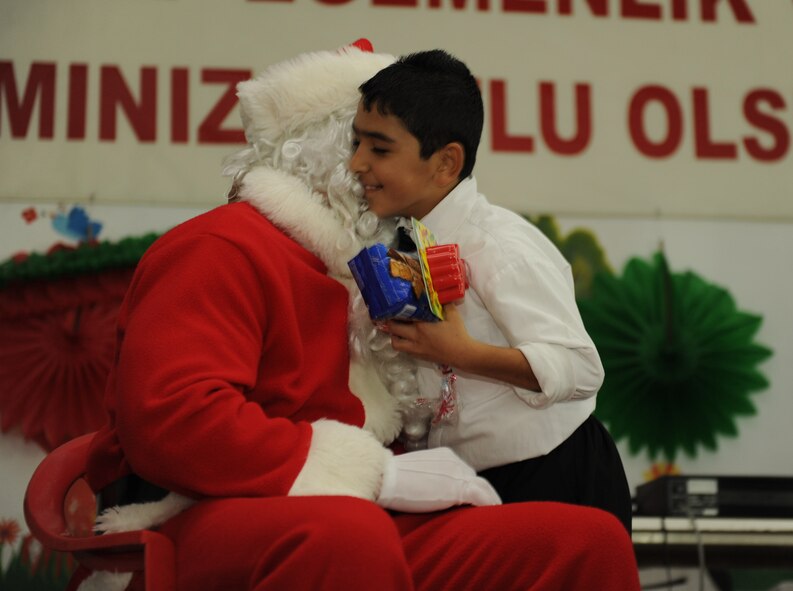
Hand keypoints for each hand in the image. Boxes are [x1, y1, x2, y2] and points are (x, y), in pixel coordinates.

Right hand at [376, 447, 501, 512]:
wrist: (384, 477)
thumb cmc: (390, 477)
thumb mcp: (415, 473)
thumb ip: (427, 477)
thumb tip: (426, 489)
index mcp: (444, 456)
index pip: (464, 472)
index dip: (470, 486)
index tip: (474, 499)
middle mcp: (454, 461)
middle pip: (476, 479)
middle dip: (484, 494)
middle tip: (489, 509)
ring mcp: (457, 473)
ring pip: (484, 487)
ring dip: (491, 501)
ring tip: (495, 514)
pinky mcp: (457, 488)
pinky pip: (482, 498)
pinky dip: (489, 506)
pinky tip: (493, 515)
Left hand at [385, 304, 471, 366]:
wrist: (462, 354)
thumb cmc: (457, 333)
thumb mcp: (452, 314)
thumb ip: (444, 303)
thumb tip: (438, 295)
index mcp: (421, 325)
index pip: (402, 316)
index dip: (396, 311)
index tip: (394, 305)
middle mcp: (415, 337)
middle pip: (393, 329)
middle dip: (390, 322)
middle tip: (392, 317)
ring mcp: (415, 348)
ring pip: (396, 343)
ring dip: (394, 336)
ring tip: (398, 330)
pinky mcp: (419, 356)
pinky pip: (404, 351)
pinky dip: (403, 344)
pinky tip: (408, 339)